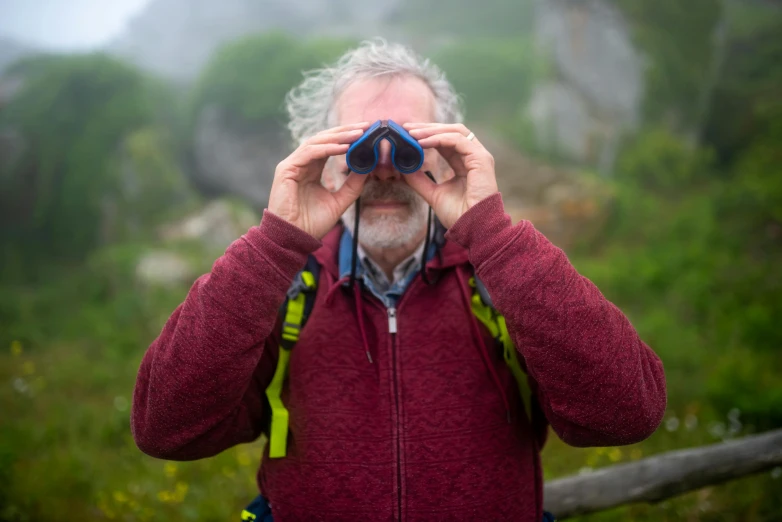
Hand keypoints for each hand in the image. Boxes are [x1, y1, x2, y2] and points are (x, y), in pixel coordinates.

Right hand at [268, 122, 369, 238]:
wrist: (294, 239)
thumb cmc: (312, 224)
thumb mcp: (339, 201)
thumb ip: (352, 185)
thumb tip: (368, 168)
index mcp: (311, 169)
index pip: (329, 146)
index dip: (346, 137)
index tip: (366, 133)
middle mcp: (301, 164)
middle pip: (323, 139)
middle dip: (345, 131)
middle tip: (365, 126)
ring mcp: (292, 165)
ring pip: (316, 142)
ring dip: (338, 137)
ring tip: (357, 134)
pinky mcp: (286, 170)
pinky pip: (309, 153)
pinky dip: (327, 148)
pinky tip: (343, 147)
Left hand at [402, 123, 497, 228]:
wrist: (474, 229)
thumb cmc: (459, 215)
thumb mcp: (433, 194)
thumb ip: (420, 181)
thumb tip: (403, 169)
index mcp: (466, 163)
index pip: (446, 141)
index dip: (427, 135)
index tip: (408, 134)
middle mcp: (474, 157)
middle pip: (451, 131)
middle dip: (428, 128)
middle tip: (407, 128)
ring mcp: (479, 156)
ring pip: (455, 131)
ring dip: (432, 130)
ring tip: (412, 133)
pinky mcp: (481, 159)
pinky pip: (458, 140)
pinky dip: (439, 138)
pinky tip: (423, 142)